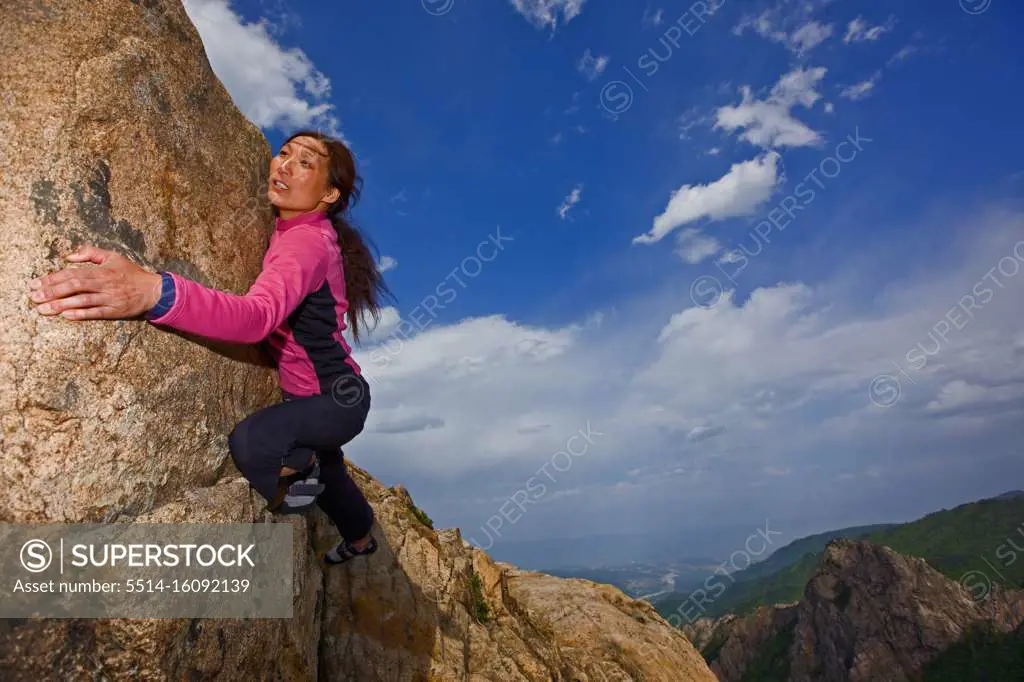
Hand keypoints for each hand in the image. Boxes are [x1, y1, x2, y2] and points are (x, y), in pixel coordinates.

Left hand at [28, 246, 163, 319]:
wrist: (154, 291)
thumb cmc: (131, 273)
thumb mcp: (113, 257)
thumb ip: (90, 253)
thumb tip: (68, 256)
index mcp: (102, 270)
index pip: (72, 273)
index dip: (52, 278)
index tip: (36, 283)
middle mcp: (104, 284)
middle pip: (74, 286)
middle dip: (52, 291)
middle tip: (34, 297)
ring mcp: (110, 298)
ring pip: (82, 301)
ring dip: (61, 305)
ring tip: (43, 309)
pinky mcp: (115, 311)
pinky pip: (96, 313)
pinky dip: (81, 314)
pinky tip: (66, 315)